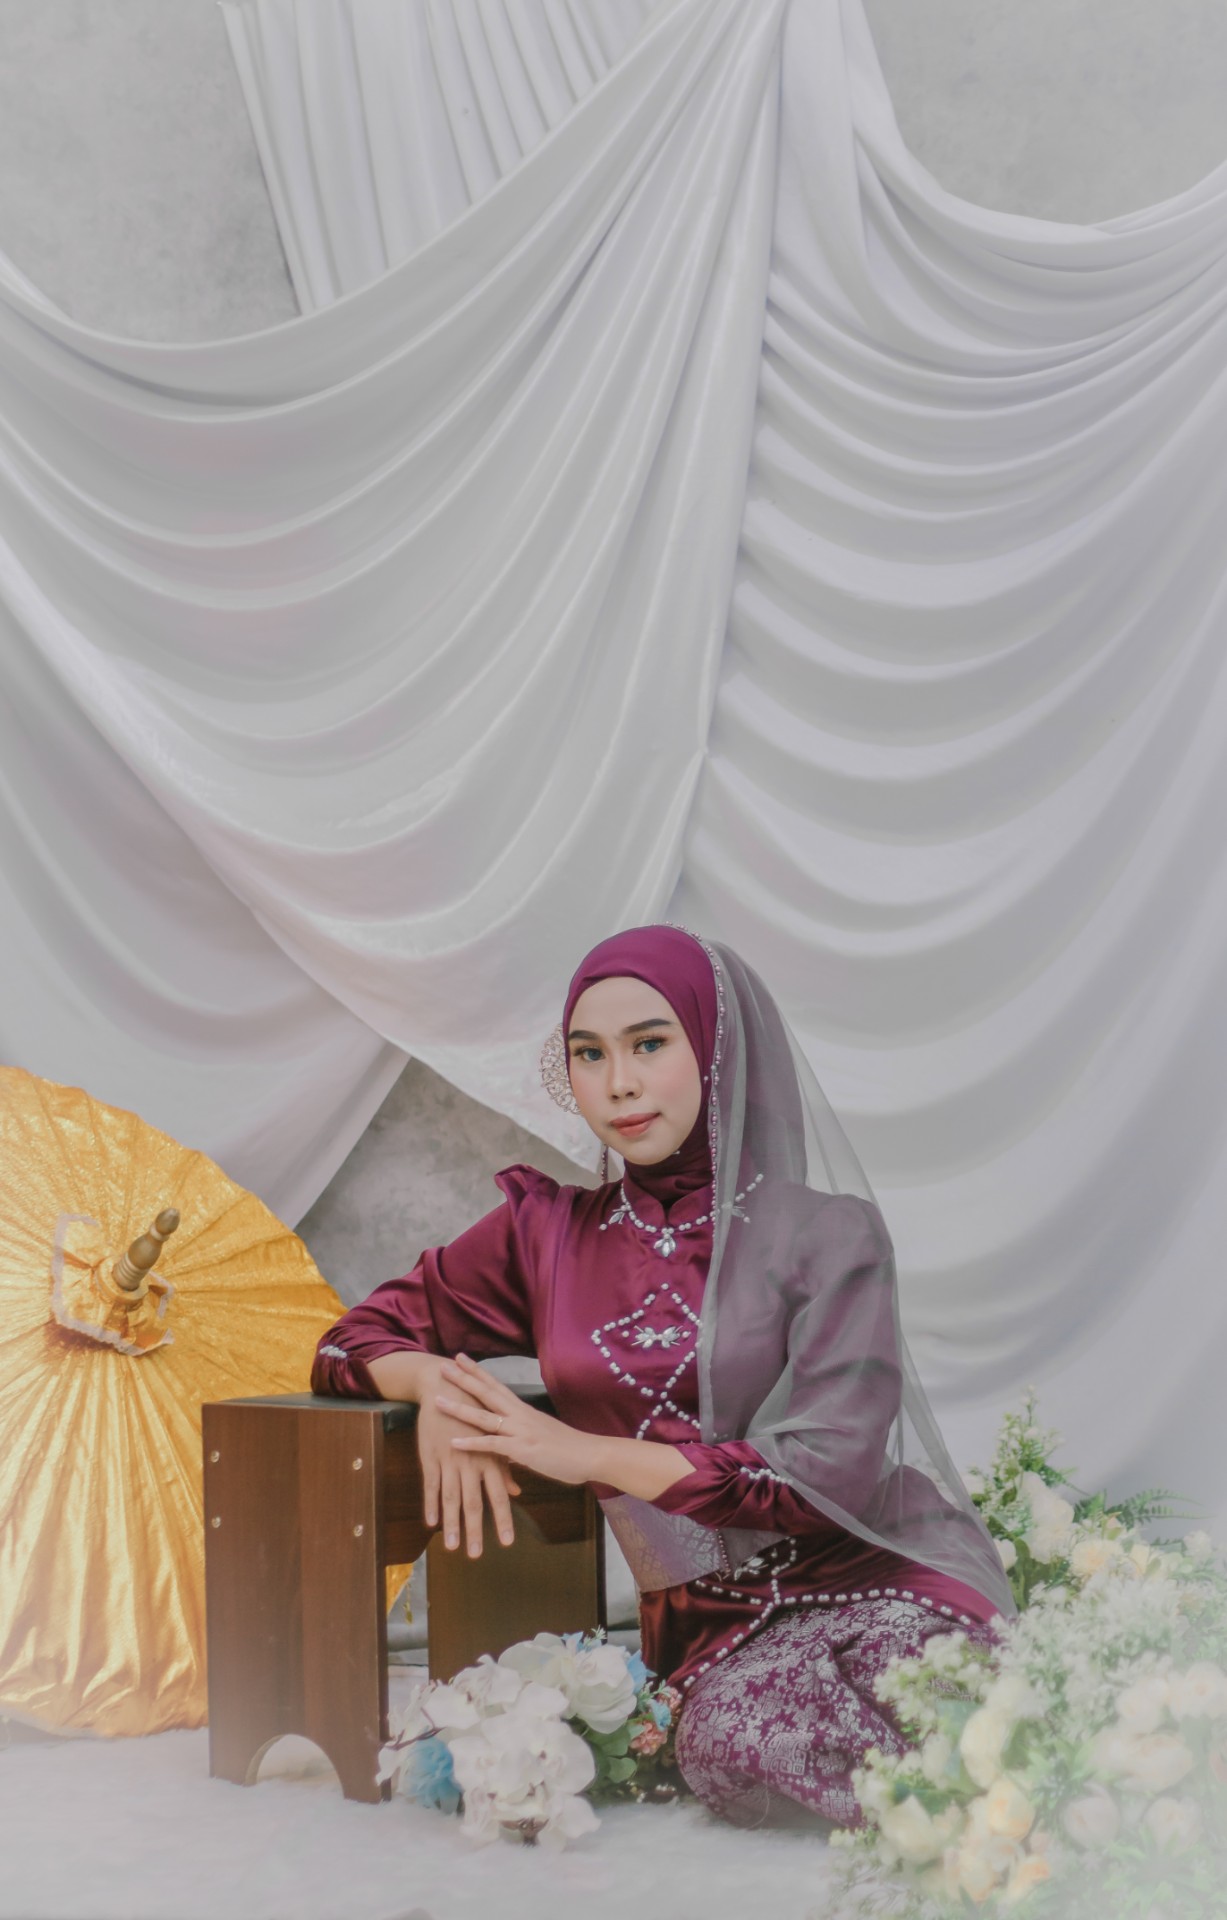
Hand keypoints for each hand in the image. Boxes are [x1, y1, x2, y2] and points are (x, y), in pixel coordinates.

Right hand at [413, 1355, 521, 1557]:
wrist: (445, 1387)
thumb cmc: (473, 1414)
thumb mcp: (492, 1440)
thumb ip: (503, 1469)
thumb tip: (516, 1492)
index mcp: (490, 1459)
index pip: (498, 1496)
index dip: (503, 1520)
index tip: (508, 1543)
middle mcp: (472, 1462)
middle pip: (474, 1502)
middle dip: (476, 1530)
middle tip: (476, 1555)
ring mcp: (450, 1460)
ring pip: (451, 1498)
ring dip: (451, 1525)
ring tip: (452, 1547)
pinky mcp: (431, 1455)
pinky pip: (431, 1483)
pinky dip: (431, 1504)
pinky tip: (430, 1522)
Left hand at [437, 1354, 601, 1486]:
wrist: (590, 1455)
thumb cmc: (568, 1448)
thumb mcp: (540, 1437)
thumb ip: (519, 1438)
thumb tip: (504, 1444)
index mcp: (524, 1410)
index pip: (496, 1385)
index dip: (477, 1372)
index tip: (460, 1359)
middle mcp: (519, 1415)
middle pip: (487, 1392)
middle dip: (463, 1379)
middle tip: (442, 1366)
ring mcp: (520, 1430)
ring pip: (483, 1416)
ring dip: (459, 1408)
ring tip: (437, 1401)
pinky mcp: (522, 1449)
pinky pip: (492, 1444)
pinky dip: (472, 1443)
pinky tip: (453, 1442)